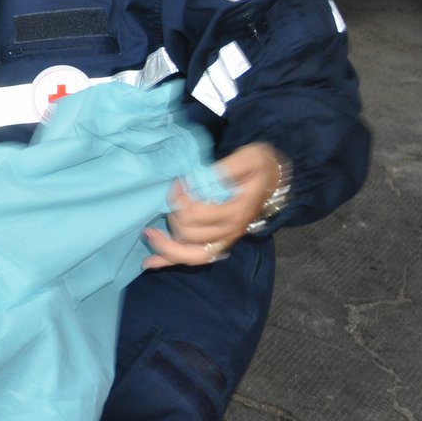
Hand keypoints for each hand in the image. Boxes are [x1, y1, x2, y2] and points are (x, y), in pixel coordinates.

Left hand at [142, 142, 284, 270]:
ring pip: (191, 255)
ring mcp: (225, 239)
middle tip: (172, 197)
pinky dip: (170, 261)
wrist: (273, 178)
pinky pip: (194, 259)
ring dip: (167, 246)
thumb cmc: (259, 166)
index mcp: (236, 211)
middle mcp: (231, 231)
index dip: (180, 199)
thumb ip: (226, 168)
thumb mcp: (249, 157)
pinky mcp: (219, 242)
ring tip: (148, 234)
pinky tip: (151, 263)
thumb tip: (199, 179)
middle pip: (189, 235)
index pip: (196, 214)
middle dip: (173, 215)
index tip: (179, 183)